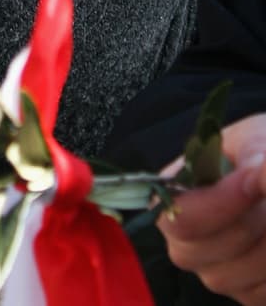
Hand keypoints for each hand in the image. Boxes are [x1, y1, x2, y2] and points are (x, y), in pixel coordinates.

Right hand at [159, 113, 265, 303]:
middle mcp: (184, 237)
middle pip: (191, 253)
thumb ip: (254, 155)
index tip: (252, 184)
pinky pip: (255, 295)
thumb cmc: (259, 154)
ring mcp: (214, 269)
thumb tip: (258, 176)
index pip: (174, 214)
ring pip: (227, 278)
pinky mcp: (246, 292)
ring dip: (265, 248)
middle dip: (243, 227)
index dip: (215, 206)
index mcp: (175, 193)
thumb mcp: (255, 140)